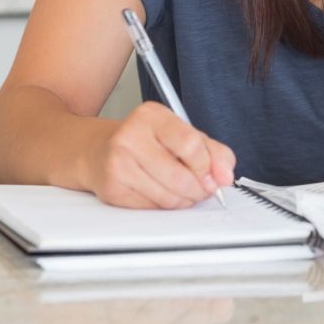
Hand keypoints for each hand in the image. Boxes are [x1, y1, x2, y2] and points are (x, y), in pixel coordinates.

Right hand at [87, 101, 235, 208]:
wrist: (97, 150)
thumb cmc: (145, 142)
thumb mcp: (182, 135)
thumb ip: (213, 152)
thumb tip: (225, 176)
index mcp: (152, 116)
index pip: (190, 144)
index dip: (207, 166)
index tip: (213, 175)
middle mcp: (130, 136)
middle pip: (180, 176)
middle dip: (199, 189)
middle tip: (202, 189)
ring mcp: (118, 163)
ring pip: (168, 197)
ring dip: (183, 200)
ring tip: (180, 190)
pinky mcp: (112, 189)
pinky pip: (152, 208)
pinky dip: (164, 206)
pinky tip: (159, 192)